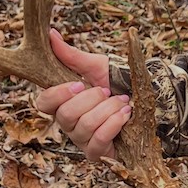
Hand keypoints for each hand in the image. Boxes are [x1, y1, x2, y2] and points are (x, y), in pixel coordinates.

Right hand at [36, 29, 130, 159]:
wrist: (144, 100)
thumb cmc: (117, 84)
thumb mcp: (96, 66)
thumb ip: (72, 55)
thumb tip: (51, 34)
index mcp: (62, 102)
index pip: (43, 103)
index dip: (57, 94)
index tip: (79, 84)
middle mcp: (68, 123)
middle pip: (65, 115)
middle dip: (92, 99)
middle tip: (108, 91)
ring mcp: (82, 140)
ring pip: (85, 126)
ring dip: (108, 109)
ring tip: (122, 102)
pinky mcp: (97, 153)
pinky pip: (98, 140)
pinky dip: (114, 124)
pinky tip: (125, 114)